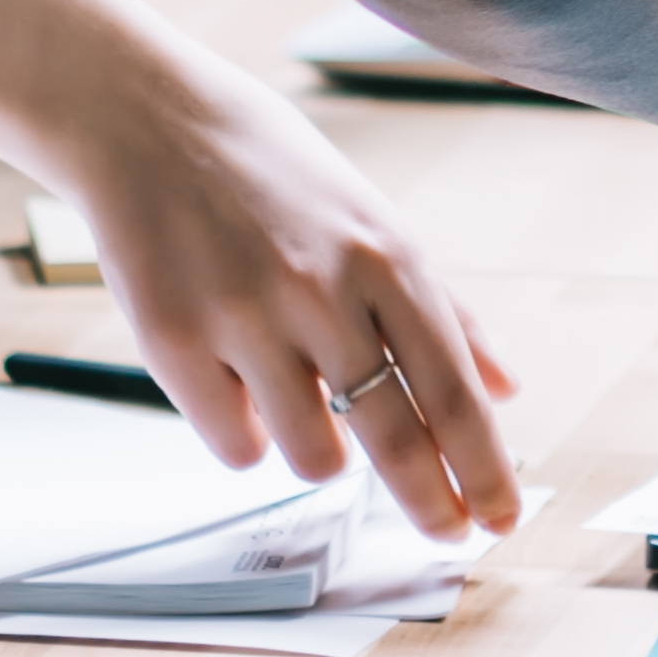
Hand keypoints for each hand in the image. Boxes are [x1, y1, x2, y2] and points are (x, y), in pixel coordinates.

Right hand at [56, 47, 526, 533]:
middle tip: (446, 535)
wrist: (150, 121)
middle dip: (430, 503)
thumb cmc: (273, 174)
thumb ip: (445, 310)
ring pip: (312, 457)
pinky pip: (235, 445)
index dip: (482, 469)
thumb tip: (507, 385)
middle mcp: (324, 291)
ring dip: (319, 451)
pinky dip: (245, 432)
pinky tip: (235, 379)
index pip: (454, 391)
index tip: (500, 518)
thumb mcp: (375, 222)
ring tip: (297, 395)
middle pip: (395, 436)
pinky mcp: (175, 344)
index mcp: (386, 259)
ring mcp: (247, 318)